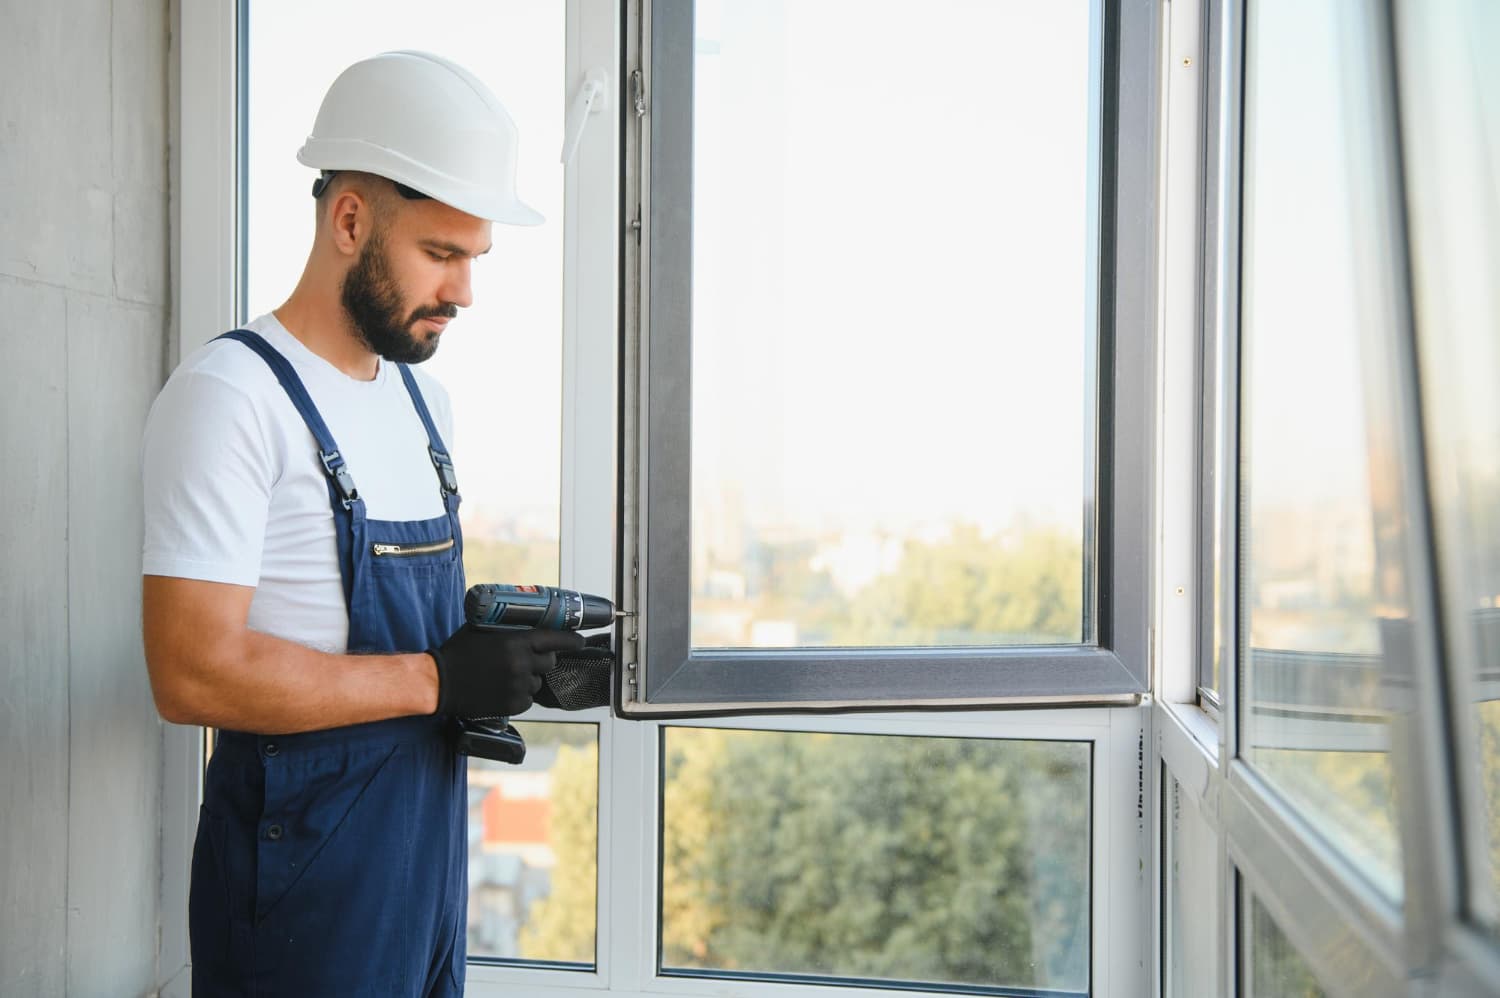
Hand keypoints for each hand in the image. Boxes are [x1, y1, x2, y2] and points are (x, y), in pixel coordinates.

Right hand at [428, 625, 586, 718]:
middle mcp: (520, 664)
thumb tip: (524, 620)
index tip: (581, 641)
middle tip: (527, 659)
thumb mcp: (482, 629)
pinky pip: (527, 698)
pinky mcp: (513, 705)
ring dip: (529, 678)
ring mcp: (518, 686)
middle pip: (550, 662)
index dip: (571, 640)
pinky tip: (502, 689)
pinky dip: (520, 694)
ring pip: (538, 682)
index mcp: (515, 643)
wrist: (440, 683)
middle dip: (543, 660)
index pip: (554, 639)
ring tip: (506, 675)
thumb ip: (506, 627)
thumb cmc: (458, 653)